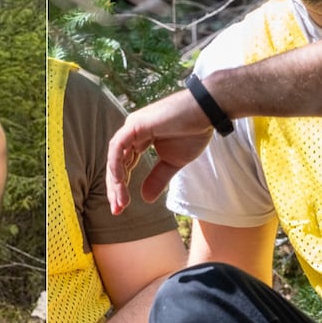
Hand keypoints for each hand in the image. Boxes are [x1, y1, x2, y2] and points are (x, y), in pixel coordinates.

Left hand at [106, 89, 213, 214]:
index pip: (124, 165)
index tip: (122, 207)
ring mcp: (132, 126)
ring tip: (121, 202)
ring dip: (116, 181)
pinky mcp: (136, 124)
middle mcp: (132, 132)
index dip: (121, 186)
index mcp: (139, 139)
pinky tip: (119, 182)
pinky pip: (118, 147)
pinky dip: (116, 165)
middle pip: (116, 163)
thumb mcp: (173, 162)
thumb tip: (146, 199)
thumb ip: (158, 178)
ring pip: (115, 157)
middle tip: (117, 210)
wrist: (207, 112)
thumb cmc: (193, 131)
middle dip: (115, 188)